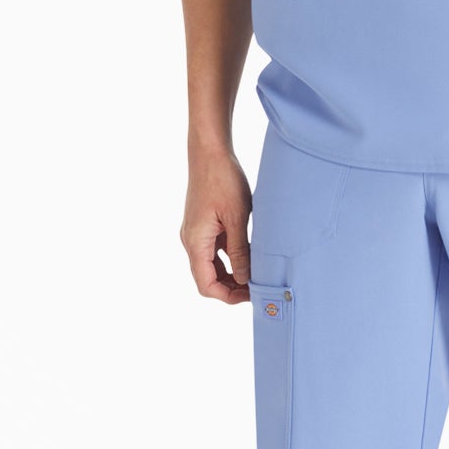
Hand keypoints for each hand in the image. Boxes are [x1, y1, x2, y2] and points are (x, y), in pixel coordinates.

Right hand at [182, 145, 252, 301]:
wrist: (209, 152)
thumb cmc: (222, 180)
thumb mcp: (236, 218)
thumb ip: (239, 251)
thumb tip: (245, 280)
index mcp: (195, 242)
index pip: (206, 285)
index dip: (228, 296)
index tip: (251, 296)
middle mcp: (191, 241)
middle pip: (207, 278)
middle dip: (231, 287)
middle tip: (257, 288)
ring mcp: (195, 233)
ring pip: (210, 266)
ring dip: (231, 274)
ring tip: (255, 274)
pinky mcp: (202, 225)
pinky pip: (213, 251)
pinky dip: (229, 259)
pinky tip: (248, 255)